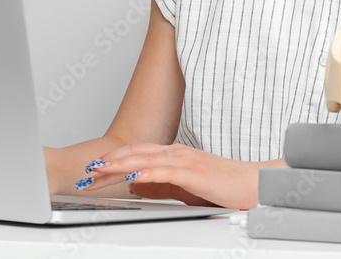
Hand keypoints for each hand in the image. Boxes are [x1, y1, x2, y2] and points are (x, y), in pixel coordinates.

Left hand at [75, 143, 259, 209]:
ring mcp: (184, 160)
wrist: (252, 183)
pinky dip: (146, 174)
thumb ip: (162, 186)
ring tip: (100, 172)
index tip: (96, 170)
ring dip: (120, 166)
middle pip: (135, 155)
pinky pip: (164, 172)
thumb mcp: (186, 187)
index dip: (115, 161)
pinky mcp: (193, 172)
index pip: (137, 155)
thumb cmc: (224, 185)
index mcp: (174, 154)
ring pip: (144, 160)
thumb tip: (139, 188)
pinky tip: (132, 179)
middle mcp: (176, 153)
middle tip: (88, 172)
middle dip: (109, 163)